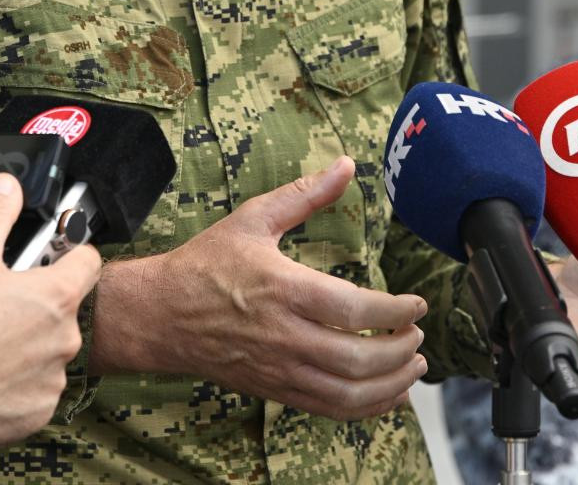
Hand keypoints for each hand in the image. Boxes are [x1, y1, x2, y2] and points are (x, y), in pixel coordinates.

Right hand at [0, 172, 101, 449]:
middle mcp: (64, 339)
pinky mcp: (35, 413)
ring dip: (27, 347)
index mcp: (56, 297)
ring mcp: (52, 379)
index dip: (70, 252)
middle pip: (63, 310)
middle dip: (37, 305)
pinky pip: (34, 392)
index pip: (88, 261)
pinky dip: (16, 386)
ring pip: (47, 353)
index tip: (51, 254)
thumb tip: (8, 185)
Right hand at [94, 156, 427, 420]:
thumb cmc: (205, 265)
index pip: (353, 309)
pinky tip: (387, 394)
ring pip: (347, 393)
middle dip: (400, 350)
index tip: (416, 304)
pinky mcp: (275, 390)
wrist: (159, 316)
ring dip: (391, 385)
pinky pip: (329, 411)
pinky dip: (366, 408)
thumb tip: (347, 165)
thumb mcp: (253, 219)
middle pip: (357, 358)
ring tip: (413, 366)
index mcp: (283, 289)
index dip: (395, 311)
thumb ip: (304, 193)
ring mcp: (279, 369)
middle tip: (418, 334)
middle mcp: (284, 336)